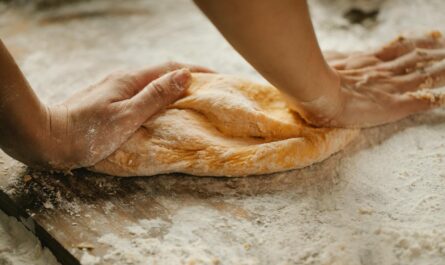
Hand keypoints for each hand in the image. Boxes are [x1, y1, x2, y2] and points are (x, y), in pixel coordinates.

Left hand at [44, 62, 211, 168]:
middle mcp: (124, 80)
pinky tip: (163, 110)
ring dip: (174, 89)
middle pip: (163, 74)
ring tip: (193, 101)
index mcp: (131, 80)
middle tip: (211, 90)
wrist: (47, 138)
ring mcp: (115, 90)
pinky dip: (159, 99)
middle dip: (189, 78)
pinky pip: (142, 95)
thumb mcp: (126, 117)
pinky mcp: (109, 101)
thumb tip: (184, 75)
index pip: (171, 68)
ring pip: (153, 85)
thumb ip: (155, 96)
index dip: (197, 71)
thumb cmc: (86, 132)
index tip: (219, 77)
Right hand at [298, 32, 444, 127]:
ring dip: (441, 70)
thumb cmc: (318, 79)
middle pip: (415, 59)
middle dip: (434, 55)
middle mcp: (383, 71)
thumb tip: (336, 54)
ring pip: (423, 75)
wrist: (318, 92)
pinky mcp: (395, 105)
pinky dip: (435, 99)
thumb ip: (337, 58)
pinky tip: (444, 98)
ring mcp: (391, 87)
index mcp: (368, 60)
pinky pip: (421, 101)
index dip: (416, 44)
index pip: (398, 49)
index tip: (431, 39)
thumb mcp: (330, 61)